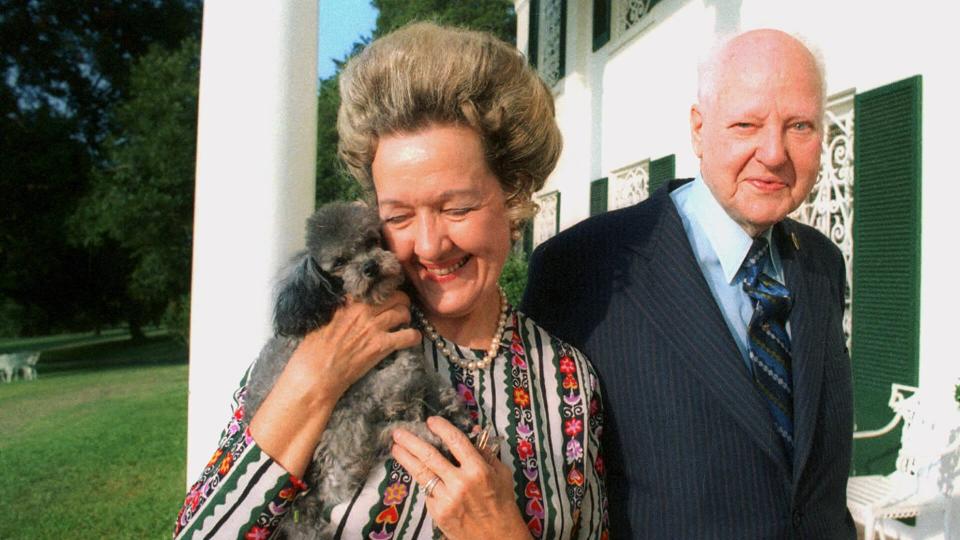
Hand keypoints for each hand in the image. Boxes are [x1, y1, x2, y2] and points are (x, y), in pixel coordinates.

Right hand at [251, 291, 420, 475]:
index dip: (386, 291)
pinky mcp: (381, 346)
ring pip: (404, 312)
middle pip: (395, 296)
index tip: (388, 296)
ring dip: (407, 317)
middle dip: (401, 302)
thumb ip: (339, 307)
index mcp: (349, 302)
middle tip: (399, 310)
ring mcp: (374, 327)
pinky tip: (411, 339)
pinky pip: (409, 336)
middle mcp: (363, 310)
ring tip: (403, 323)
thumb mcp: (322, 319)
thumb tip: (347, 302)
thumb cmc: (313, 349)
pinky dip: (414, 337)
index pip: (376, 287)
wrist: (316, 373)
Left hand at [391, 417, 531, 539]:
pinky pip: (427, 492)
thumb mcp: (501, 474)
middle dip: (412, 442)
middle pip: (430, 456)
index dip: (442, 429)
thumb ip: (485, 454)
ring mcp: (447, 498)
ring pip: (421, 474)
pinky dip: (423, 482)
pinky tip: (418, 474)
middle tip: (398, 432)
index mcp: (478, 470)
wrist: (497, 538)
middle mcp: (460, 483)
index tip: (431, 421)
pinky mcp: (438, 512)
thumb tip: (474, 433)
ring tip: (395, 448)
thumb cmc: (501, 503)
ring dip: (406, 459)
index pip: (456, 442)